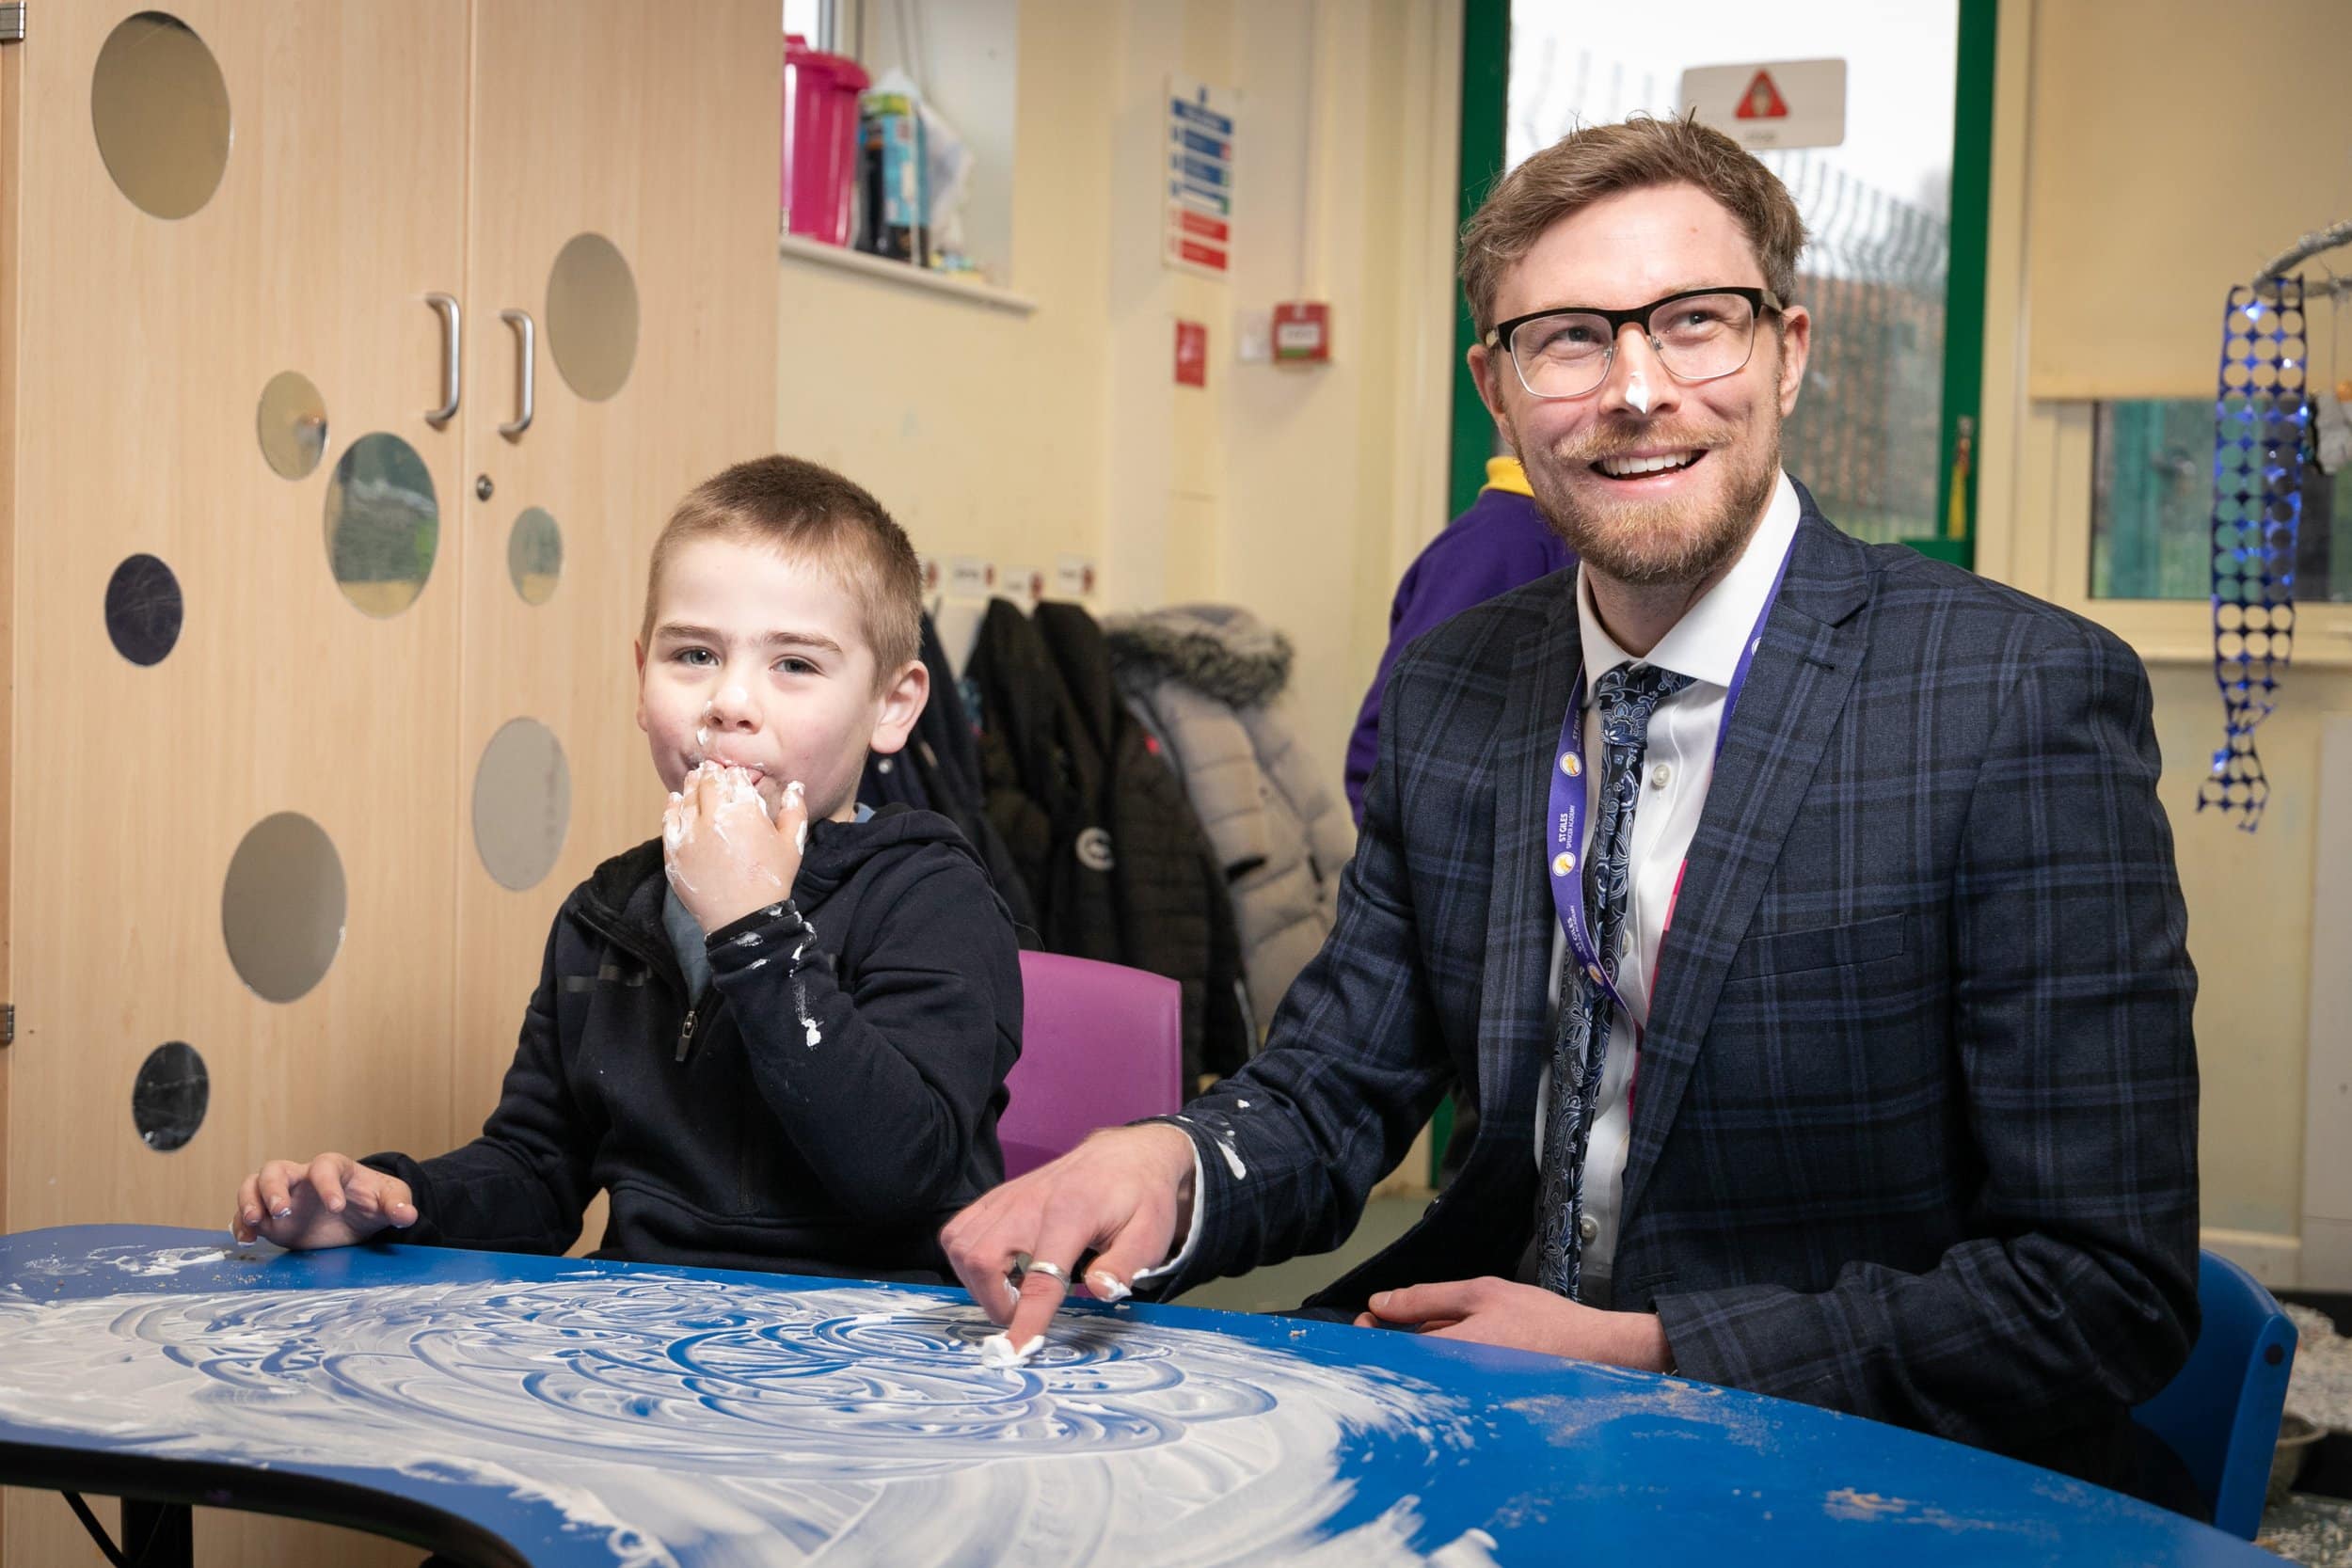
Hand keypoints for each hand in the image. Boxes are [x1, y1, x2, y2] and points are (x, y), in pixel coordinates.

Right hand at [232, 1153, 416, 1248]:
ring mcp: (283, 1196)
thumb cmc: (373, 1200)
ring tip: (256, 1222)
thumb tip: (405, 1214)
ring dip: (250, 1200)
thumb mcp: (391, 1199)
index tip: (337, 1208)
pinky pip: (246, 1213)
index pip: (324, 1166)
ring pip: (254, 1184)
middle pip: (277, 1168)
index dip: (327, 1184)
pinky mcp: (271, 1218)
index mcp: (334, 1168)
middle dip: (274, 1187)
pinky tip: (247, 1239)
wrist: (358, 1215)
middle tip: (282, 1210)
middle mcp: (302, 1178)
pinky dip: (241, 1224)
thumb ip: (398, 1205)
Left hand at [663, 765, 807, 931]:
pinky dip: (672, 806)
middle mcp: (714, 816)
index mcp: (745, 810)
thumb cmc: (771, 881)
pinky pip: (669, 819)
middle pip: (708, 783)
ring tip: (695, 779)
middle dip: (711, 773)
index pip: (735, 778)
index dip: (734, 773)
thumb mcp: (792, 845)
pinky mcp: (674, 850)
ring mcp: (691, 833)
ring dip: (692, 785)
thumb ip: (795, 810)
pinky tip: (677, 800)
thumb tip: (795, 786)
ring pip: (687, 797)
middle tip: (711, 769)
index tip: (733, 773)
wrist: (743, 919)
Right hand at [940, 1125, 1197, 1351]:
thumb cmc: (1141, 1198)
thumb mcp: (1151, 1233)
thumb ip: (1126, 1265)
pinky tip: (999, 1269)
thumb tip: (1100, 1292)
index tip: (1015, 1352)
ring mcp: (1008, 1196)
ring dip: (977, 1282)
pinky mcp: (997, 1196)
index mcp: (1071, 1214)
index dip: (1026, 1319)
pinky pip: (959, 1230)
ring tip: (1011, 1292)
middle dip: (993, 1301)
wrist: (1125, 1154)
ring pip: (960, 1245)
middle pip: (981, 1259)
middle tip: (1022, 1314)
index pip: (1041, 1277)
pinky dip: (967, 1259)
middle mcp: (1030, 1202)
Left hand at [1353, 1276, 1673, 1371]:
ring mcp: (1468, 1400)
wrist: (1596, 1355)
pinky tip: (1460, 1350)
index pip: (1388, 1352)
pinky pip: (1447, 1385)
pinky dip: (1442, 1367)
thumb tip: (1378, 1303)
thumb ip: (1426, 1299)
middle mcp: (1455, 1386)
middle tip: (1389, 1323)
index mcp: (1449, 1356)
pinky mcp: (1482, 1406)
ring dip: (1416, 1356)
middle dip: (1390, 1345)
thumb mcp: (1482, 1294)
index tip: (1367, 1319)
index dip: (1368, 1336)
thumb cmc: (1543, 1323)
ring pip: (1425, 1376)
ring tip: (1431, 1333)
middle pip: (1403, 1368)